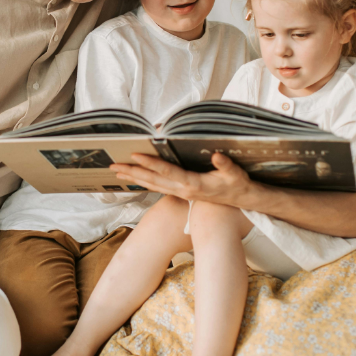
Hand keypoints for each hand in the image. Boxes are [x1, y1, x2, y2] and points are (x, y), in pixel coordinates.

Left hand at [111, 152, 252, 205]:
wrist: (241, 201)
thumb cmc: (237, 185)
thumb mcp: (235, 174)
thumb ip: (225, 165)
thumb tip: (216, 155)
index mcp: (193, 184)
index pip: (167, 172)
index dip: (151, 163)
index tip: (135, 155)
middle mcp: (183, 190)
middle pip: (153, 180)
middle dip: (133, 172)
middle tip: (114, 165)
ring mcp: (180, 193)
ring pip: (152, 185)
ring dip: (134, 177)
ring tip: (117, 171)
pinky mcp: (181, 193)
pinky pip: (158, 187)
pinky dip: (144, 181)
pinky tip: (135, 177)